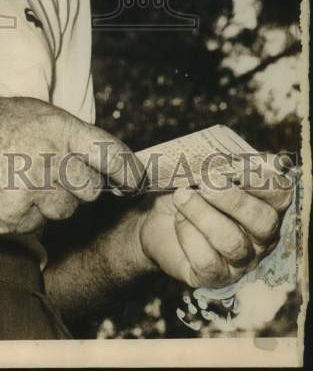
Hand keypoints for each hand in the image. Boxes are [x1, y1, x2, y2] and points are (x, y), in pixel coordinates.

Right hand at [0, 97, 144, 234]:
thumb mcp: (32, 113)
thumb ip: (68, 134)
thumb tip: (104, 161)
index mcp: (56, 128)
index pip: (108, 153)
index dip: (127, 170)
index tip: (135, 181)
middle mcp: (48, 160)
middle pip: (90, 190)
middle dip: (78, 186)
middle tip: (52, 173)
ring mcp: (31, 192)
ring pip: (65, 210)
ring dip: (51, 201)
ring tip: (21, 179)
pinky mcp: (15, 219)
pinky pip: (38, 224)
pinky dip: (27, 214)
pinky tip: (6, 193)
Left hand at [136, 155, 293, 288]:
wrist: (157, 220)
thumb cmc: (188, 192)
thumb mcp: (202, 173)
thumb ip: (219, 165)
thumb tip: (227, 159)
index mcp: (263, 206)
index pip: (279, 196)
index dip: (265, 183)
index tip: (241, 169)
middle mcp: (259, 238)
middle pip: (263, 223)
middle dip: (235, 200)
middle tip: (207, 183)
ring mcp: (240, 261)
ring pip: (232, 242)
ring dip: (202, 214)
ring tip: (181, 196)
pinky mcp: (215, 277)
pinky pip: (206, 259)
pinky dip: (187, 233)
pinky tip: (178, 220)